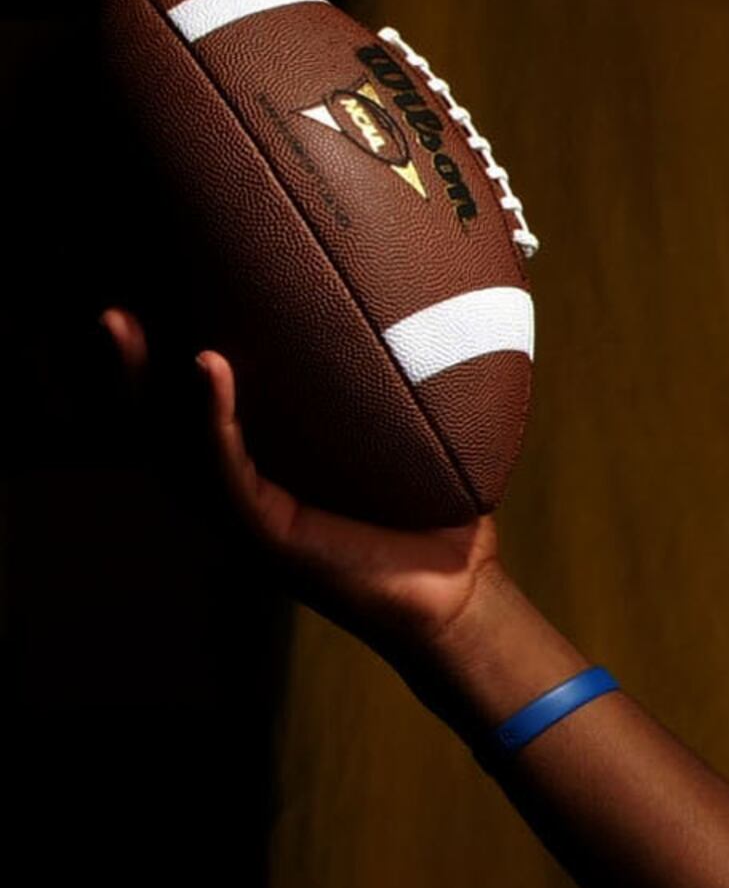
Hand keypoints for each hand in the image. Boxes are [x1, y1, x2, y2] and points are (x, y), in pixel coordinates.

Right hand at [98, 307, 505, 669]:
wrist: (459, 589)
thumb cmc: (432, 510)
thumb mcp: (402, 437)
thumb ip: (383, 385)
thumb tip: (405, 301)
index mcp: (256, 467)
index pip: (183, 408)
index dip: (154, 360)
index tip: (139, 298)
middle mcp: (235, 490)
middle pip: (155, 424)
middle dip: (125, 367)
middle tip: (109, 309)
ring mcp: (244, 515)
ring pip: (171, 444)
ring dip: (148, 382)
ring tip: (126, 323)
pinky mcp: (267, 535)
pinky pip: (228, 470)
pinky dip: (213, 418)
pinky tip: (208, 366)